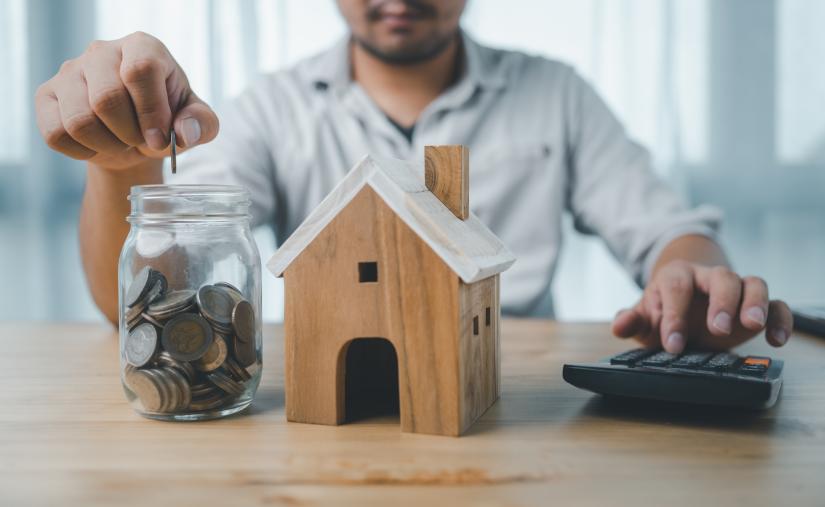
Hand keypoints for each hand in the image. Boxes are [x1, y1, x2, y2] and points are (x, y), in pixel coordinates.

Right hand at [34, 31, 218, 169]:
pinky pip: (56, 134)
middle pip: (107, 98)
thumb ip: (202, 124)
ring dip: (107, 145)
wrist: (132, 137)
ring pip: (79, 121)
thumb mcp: (195, 121)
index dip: (152, 112)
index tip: (160, 139)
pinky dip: (82, 151)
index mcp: (142, 47)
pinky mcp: (46, 96)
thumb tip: (184, 132)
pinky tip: (97, 144)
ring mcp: (69, 72)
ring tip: (121, 142)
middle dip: (130, 133)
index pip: (140, 70)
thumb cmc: (166, 121)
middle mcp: (102, 51)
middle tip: (141, 141)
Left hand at [611, 261, 792, 352]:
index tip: (672, 345)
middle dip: (721, 301)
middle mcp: (709, 277)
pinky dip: (780, 318)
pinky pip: (777, 305)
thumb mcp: (644, 317)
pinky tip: (777, 339)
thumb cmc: (664, 310)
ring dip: (754, 302)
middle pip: (721, 277)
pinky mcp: (755, 305)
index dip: (674, 315)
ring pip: (752, 283)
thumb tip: (619, 325)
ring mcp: (735, 289)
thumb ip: (631, 320)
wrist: (684, 304)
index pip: (677, 289)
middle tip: (717, 329)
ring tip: (753, 326)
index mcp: (677, 277)